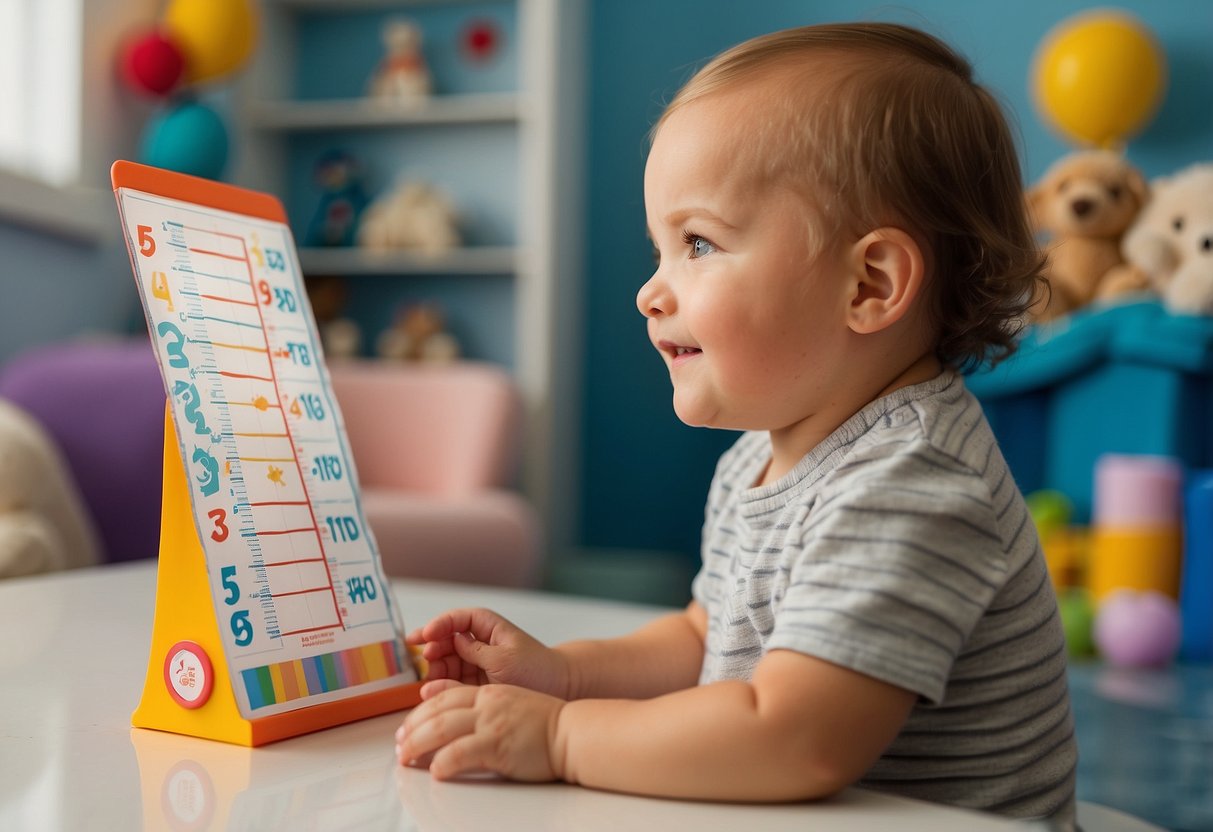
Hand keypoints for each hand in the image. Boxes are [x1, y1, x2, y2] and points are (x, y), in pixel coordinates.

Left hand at [395, 680, 565, 781]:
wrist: (572, 733)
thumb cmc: (545, 724)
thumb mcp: (509, 702)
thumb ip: (480, 704)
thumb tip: (449, 710)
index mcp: (488, 693)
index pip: (443, 698)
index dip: (419, 713)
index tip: (406, 728)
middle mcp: (486, 704)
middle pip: (436, 712)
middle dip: (412, 730)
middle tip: (399, 746)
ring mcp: (492, 724)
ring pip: (442, 729)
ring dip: (418, 745)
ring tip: (406, 759)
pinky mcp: (498, 746)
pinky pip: (461, 753)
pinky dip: (444, 762)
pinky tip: (436, 772)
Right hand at [406, 608, 570, 697]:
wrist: (557, 690)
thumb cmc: (537, 668)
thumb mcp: (504, 659)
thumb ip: (475, 651)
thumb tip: (450, 642)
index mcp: (487, 626)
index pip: (457, 619)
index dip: (439, 625)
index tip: (424, 636)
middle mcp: (478, 642)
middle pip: (445, 641)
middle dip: (433, 650)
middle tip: (425, 663)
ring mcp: (474, 662)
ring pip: (445, 662)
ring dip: (434, 670)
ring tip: (429, 682)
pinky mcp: (473, 682)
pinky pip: (451, 681)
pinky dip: (441, 686)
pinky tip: (433, 692)